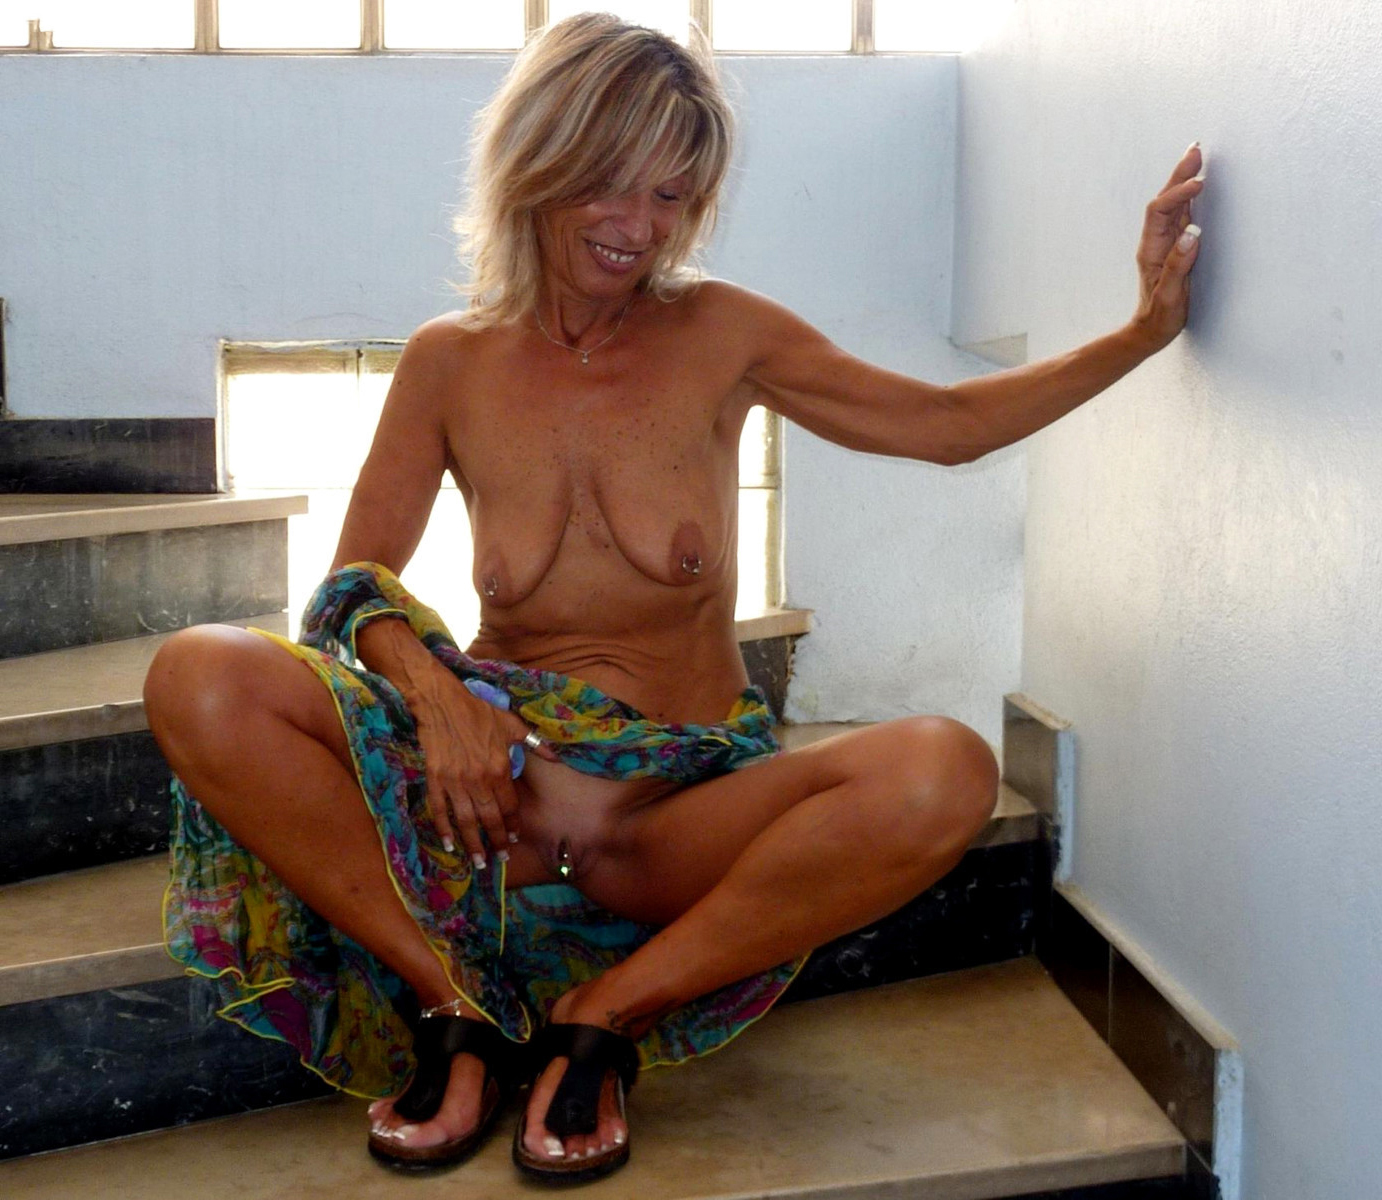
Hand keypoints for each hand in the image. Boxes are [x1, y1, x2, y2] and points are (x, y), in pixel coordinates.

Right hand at [405, 658, 556, 867]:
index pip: (509, 805)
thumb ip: (535, 743)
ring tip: (479, 862)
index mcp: (499, 768)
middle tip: (500, 858)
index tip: (515, 837)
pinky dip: (444, 829)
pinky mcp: (435, 780)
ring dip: (473, 844)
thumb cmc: (479, 712)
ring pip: (466, 820)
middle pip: (489, 819)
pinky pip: (440, 810)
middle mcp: (478, 780)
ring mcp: (455, 782)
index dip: (513, 823)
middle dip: (496, 841)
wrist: (441, 702)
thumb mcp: (511, 724)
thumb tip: (557, 756)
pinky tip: (450, 844)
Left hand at [1130, 143, 1205, 351]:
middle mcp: (1156, 242)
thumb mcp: (1169, 296)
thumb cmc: (1160, 318)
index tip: (1199, 184)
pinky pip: (1182, 216)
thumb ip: (1177, 266)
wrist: (1151, 332)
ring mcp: (1165, 243)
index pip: (1160, 212)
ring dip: (1184, 180)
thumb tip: (1192, 233)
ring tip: (1197, 157)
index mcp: (1151, 250)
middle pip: (1164, 201)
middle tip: (1196, 150)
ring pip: (1173, 205)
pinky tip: (1197, 186)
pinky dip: (1189, 197)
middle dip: (1179, 175)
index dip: (1177, 195)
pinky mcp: (1175, 248)